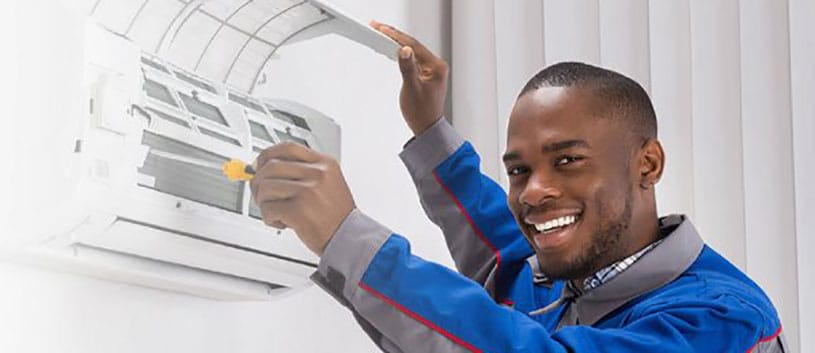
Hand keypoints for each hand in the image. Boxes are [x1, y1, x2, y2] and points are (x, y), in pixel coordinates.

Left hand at [250, 142, 355, 255]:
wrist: (348, 237)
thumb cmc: (335, 214)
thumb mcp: (327, 182)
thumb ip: (300, 172)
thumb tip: (264, 167)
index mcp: (324, 164)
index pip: (287, 148)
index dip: (267, 155)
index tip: (259, 166)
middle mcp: (317, 174)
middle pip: (270, 167)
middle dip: (258, 182)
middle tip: (261, 195)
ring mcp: (308, 191)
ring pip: (265, 187)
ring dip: (263, 202)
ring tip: (276, 212)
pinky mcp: (299, 211)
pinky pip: (268, 208)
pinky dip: (269, 218)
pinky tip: (281, 222)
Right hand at [371, 20, 448, 134]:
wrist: (426, 128)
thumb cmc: (421, 113)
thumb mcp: (411, 89)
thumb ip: (407, 68)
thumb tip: (403, 50)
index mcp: (437, 67)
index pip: (414, 46)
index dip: (396, 36)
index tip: (382, 29)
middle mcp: (436, 66)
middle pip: (413, 45)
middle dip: (395, 36)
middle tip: (378, 27)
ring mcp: (432, 69)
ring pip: (412, 50)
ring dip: (397, 42)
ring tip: (382, 33)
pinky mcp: (426, 73)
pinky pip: (413, 58)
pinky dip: (401, 52)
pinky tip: (392, 48)